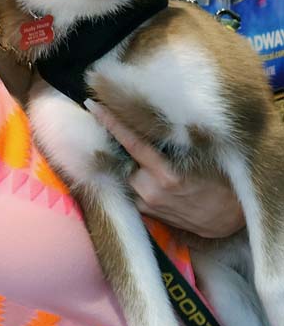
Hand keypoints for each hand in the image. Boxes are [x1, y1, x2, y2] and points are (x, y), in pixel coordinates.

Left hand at [85, 103, 244, 237]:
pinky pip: (134, 191)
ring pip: (128, 176)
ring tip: (153, 163)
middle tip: (138, 138)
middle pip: (125, 160)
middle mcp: (151, 191)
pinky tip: (152, 177)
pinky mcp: (148, 215)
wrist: (229, 218)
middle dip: (127, 148)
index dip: (112, 124)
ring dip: (134, 166)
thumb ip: (175, 145)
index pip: (132, 144)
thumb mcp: (203, 157)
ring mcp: (148, 205)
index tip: (94, 106)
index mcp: (167, 175)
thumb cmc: (221, 182)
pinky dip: (138, 180)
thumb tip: (155, 122)